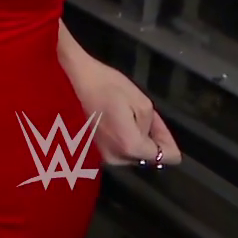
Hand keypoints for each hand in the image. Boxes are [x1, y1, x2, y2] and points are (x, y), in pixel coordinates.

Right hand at [66, 53, 181, 167]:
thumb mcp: (142, 103)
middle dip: (149, 138)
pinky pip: (117, 150)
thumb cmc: (106, 86)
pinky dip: (119, 139)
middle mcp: (117, 158)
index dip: (166, 137)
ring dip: (134, 138)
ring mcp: (102, 157)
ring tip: (121, 115)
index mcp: (131, 146)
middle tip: (136, 114)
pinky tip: (110, 120)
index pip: (169, 156)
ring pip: (132, 154)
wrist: (69, 79)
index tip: (156, 120)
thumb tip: (155, 139)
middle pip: (149, 156)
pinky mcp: (92, 151)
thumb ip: (155, 127)